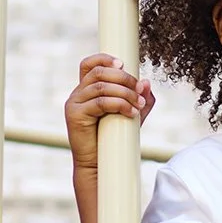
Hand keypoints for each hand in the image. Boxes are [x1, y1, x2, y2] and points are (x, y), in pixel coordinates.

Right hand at [64, 53, 155, 168]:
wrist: (100, 164)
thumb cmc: (115, 139)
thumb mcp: (132, 115)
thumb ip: (141, 99)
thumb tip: (147, 82)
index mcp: (87, 90)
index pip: (90, 64)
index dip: (105, 59)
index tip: (124, 65)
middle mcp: (78, 94)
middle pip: (99, 72)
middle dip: (124, 78)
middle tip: (140, 91)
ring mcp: (74, 104)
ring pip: (101, 86)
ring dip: (125, 93)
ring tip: (138, 104)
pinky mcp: (75, 115)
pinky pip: (100, 102)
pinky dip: (119, 104)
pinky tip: (130, 112)